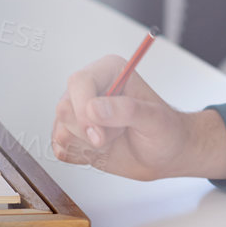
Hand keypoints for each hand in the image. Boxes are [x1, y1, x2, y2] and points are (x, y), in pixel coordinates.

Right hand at [51, 54, 225, 179]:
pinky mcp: (73, 133)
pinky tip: (101, 151)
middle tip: (110, 139)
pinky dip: (80, 156)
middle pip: (64, 108)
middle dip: (87, 132)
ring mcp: (78, 111)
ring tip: (113, 139)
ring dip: (87, 145)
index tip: (100, 135)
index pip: (79, 82)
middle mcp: (89, 88)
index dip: (83, 109)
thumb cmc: (165, 131)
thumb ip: (127, 110)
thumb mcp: (154, 119)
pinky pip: (59, 148)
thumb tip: (93, 108)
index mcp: (109, 70)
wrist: (164, 154)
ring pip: (60, 131)